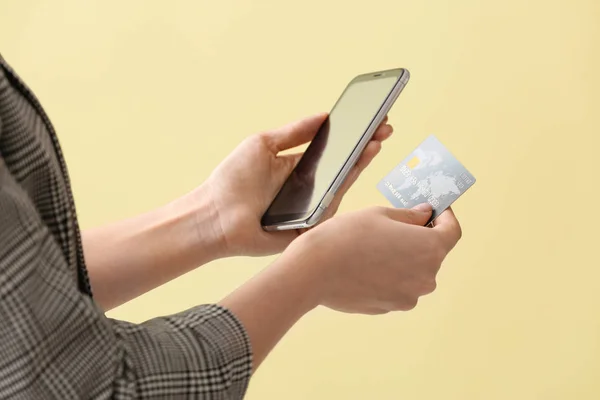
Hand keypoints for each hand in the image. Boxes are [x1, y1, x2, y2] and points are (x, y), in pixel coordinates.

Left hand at [199, 113, 393, 256]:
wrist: (214, 215)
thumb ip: (295, 131)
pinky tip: (354, 168)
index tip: (372, 120)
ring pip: (341, 186)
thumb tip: (324, 114)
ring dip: (359, 164)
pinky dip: (341, 190)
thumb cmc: (232, 179)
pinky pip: (329, 209)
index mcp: (299, 169)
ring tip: (374, 143)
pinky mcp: (309, 228)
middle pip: (344, 167)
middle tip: (384, 129)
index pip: (334, 150)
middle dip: (365, 147)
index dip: (353, 136)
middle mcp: (309, 189)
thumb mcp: (263, 144)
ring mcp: (312, 209)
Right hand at [288, 205, 461, 313]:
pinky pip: (398, 286)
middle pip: (433, 253)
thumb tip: (425, 215)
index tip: (435, 210)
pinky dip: (390, 274)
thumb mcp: (379, 214)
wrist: (313, 272)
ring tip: (375, 245)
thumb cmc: (345, 237)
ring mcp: (408, 296)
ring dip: (404, 258)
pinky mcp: (390, 307)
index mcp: (429, 248)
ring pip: (414, 272)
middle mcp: (426, 277)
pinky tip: (366, 264)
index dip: (446, 217)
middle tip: (396, 224)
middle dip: (420, 237)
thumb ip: (410, 216)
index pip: (452, 231)